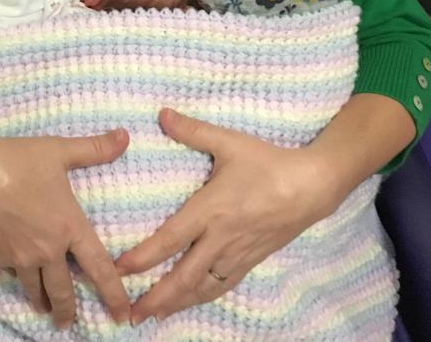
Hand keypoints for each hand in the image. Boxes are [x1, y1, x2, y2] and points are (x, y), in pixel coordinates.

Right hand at [0, 125, 130, 329]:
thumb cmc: (18, 160)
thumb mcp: (60, 150)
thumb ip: (95, 148)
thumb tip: (125, 135)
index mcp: (69, 226)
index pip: (99, 267)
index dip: (113, 293)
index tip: (123, 315)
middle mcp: (48, 249)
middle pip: (63, 291)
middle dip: (69, 311)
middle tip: (71, 323)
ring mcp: (21, 258)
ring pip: (36, 290)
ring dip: (43, 302)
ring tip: (46, 310)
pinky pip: (13, 273)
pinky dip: (19, 276)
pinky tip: (18, 273)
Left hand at [116, 108, 337, 323]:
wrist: (310, 186)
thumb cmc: (267, 162)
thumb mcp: (229, 141)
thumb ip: (193, 130)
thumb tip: (162, 114)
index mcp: (211, 210)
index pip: (170, 238)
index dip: (144, 257)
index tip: (119, 268)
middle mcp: (221, 238)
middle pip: (183, 276)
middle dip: (156, 297)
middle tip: (130, 312)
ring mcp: (237, 254)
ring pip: (202, 288)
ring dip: (176, 304)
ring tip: (153, 315)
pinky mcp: (251, 260)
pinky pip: (222, 286)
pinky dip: (202, 297)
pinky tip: (191, 302)